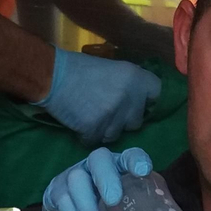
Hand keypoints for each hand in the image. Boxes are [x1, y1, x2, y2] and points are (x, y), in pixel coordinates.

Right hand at [36, 50, 161, 145]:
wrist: (52, 76)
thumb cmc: (80, 69)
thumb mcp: (113, 69)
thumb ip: (130, 85)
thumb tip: (140, 103)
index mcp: (136, 78)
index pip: (157, 94)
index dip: (148, 102)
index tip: (140, 106)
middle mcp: (129, 97)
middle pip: (135, 122)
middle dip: (122, 121)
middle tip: (106, 111)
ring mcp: (113, 115)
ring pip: (116, 135)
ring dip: (104, 130)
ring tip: (90, 117)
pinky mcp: (95, 129)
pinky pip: (96, 141)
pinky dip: (87, 136)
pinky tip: (80, 123)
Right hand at [41, 146, 153, 210]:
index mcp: (118, 167)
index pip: (129, 155)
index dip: (135, 160)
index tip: (143, 172)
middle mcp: (95, 165)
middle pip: (98, 158)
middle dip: (106, 178)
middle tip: (113, 201)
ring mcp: (73, 175)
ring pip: (77, 180)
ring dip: (87, 207)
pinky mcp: (57, 190)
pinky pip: (63, 201)